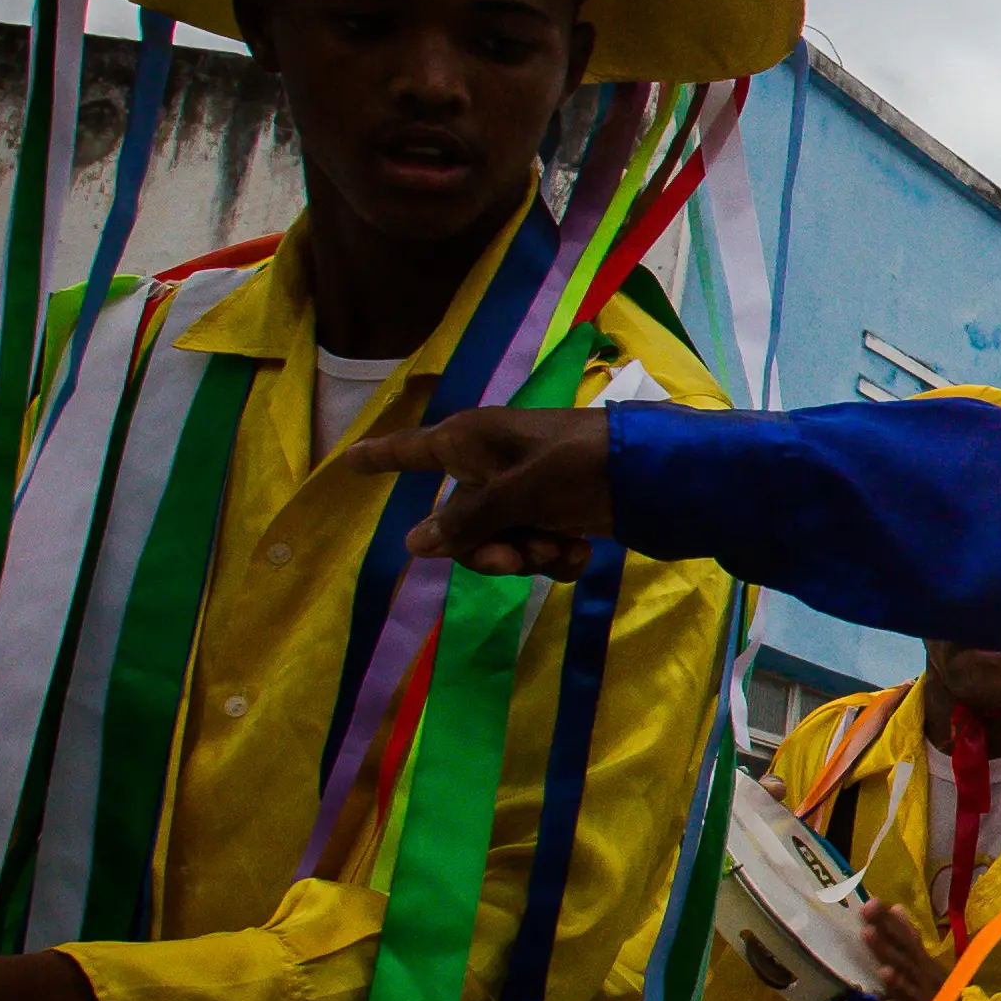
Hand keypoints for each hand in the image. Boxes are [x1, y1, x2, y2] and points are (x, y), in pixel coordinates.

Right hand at [344, 407, 617, 579]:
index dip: (380, 458)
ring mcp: (524, 493)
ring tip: (560, 546)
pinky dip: (557, 558)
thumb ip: (467, 520)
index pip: (411, 451)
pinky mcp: (557, 515)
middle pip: (460, 525)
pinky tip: (580, 552)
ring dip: (528, 556)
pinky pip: (536, 551)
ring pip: (500, 545)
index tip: (346, 462)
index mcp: (471, 442)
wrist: (654, 472)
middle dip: (488, 550)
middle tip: (518, 556)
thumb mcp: (516, 492)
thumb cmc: (578, 463)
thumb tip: (413, 545)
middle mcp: (491, 466)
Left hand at [864, 901, 965, 1000]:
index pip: (906, 934)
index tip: (872, 900)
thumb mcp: (922, 970)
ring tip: (867, 932)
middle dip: (885, 925)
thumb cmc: (934, 1000)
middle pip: (904, 944)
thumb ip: (910, 942)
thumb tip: (897, 908)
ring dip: (885, 949)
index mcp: (924, 960)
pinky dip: (897, 983)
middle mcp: (925, 969)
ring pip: (903, 965)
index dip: (889, 918)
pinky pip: (908, 994)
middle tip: (867, 906)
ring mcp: (925, 987)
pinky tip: (883, 972)